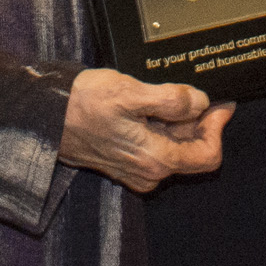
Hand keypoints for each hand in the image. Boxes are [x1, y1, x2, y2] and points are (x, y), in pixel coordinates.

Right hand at [59, 70, 231, 192]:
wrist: (45, 117)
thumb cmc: (84, 104)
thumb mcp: (131, 92)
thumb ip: (171, 100)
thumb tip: (201, 102)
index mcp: (155, 159)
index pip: (208, 155)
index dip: (219, 127)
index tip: (220, 103)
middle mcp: (148, 173)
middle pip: (193, 153)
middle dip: (199, 124)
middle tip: (193, 95)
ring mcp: (136, 171)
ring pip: (175, 151)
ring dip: (179, 125)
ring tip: (165, 97)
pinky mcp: (125, 164)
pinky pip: (156, 150)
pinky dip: (162, 130)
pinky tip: (150, 108)